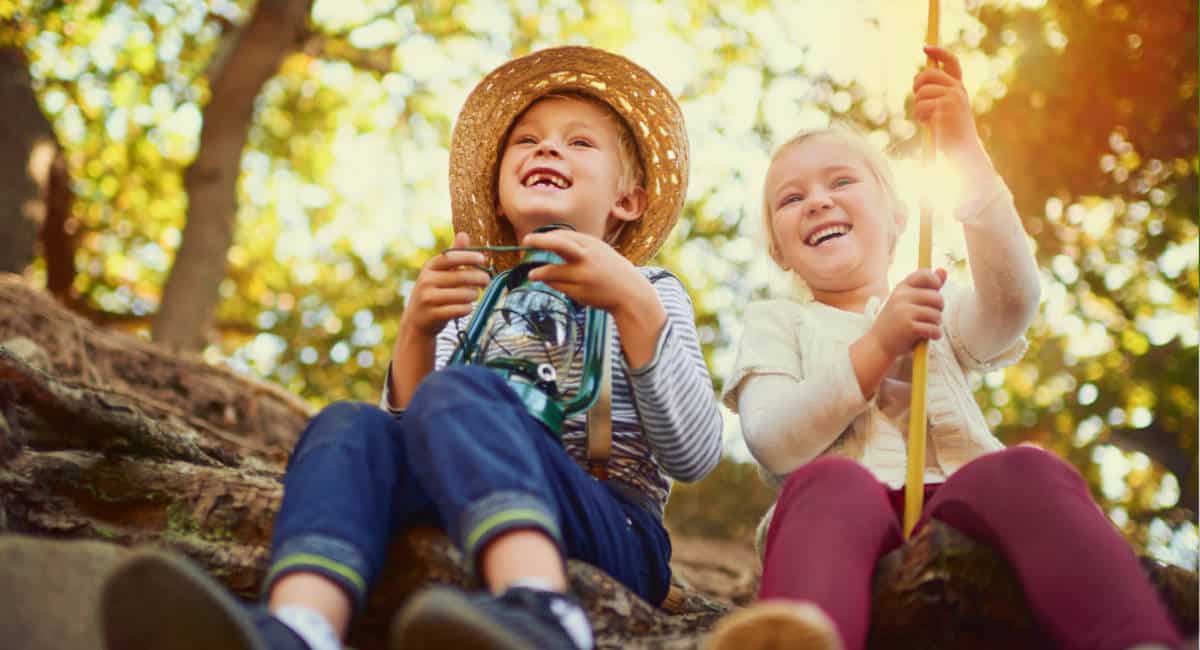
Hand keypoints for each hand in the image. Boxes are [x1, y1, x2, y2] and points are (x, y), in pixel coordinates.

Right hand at [398, 232, 491, 337]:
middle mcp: (427, 280)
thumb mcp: (439, 272)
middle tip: (486, 280)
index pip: (450, 257)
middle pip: (461, 277)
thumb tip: (464, 234)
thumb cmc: (434, 291)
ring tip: (472, 295)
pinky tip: (466, 308)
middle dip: (479, 278)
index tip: (483, 259)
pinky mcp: (433, 314)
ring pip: (463, 295)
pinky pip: (460, 309)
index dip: (468, 256)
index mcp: (430, 267)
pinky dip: (467, 309)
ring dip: (473, 295)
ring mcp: (428, 298)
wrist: (416, 320)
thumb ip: (453, 255)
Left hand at [521, 229, 653, 315]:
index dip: (545, 238)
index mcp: (591, 244)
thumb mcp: (599, 251)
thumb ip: (578, 246)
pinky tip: (556, 284)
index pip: (562, 236)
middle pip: (558, 245)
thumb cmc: (611, 269)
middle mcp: (586, 258)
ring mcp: (582, 276)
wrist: (629, 293)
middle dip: (540, 241)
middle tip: (526, 241)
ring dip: (539, 273)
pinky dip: (554, 284)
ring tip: (531, 275)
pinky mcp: (580, 292)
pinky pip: (559, 287)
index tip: (531, 240)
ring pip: (552, 272)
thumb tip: (549, 241)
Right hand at [867, 268, 947, 358]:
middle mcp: (901, 296)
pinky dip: (935, 335)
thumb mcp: (906, 301)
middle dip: (939, 309)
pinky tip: (928, 337)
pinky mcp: (909, 327)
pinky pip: (934, 329)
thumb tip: (943, 270)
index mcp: (901, 288)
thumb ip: (926, 287)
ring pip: (937, 315)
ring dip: (936, 324)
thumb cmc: (896, 322)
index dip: (936, 282)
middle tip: (930, 317)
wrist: (878, 344)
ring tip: (926, 328)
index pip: (925, 274)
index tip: (935, 293)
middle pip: (937, 297)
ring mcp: (904, 311)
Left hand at [913, 46, 990, 172]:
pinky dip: (920, 117)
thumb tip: (917, 79)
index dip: (938, 52)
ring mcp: (952, 98)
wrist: (962, 152)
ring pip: (921, 93)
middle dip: (917, 85)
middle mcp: (958, 90)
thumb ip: (935, 93)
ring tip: (928, 120)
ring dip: (918, 108)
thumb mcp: (944, 110)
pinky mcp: (944, 108)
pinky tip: (929, 125)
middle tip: (918, 99)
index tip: (925, 48)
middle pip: (928, 74)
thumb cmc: (950, 134)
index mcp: (959, 88)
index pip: (951, 62)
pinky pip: (920, 107)